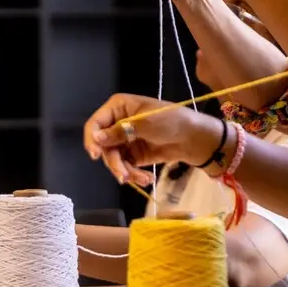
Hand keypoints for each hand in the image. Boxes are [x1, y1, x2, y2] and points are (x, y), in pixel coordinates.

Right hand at [83, 94, 223, 184]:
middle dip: (114, 162)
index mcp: (119, 107)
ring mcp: (126, 140)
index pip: (96, 123)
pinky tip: (146, 179)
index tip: (96, 155)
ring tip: (141, 179)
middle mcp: (118, 123)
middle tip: (123, 176)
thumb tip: (97, 138)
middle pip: (103, 146)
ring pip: (114, 159)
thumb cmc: (171, 120)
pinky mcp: (134, 155)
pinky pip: (126, 167)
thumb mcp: (145, 124)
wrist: (195, 138)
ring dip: (125, 171)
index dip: (92, 139)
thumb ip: (119, 131)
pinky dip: (134, 175)